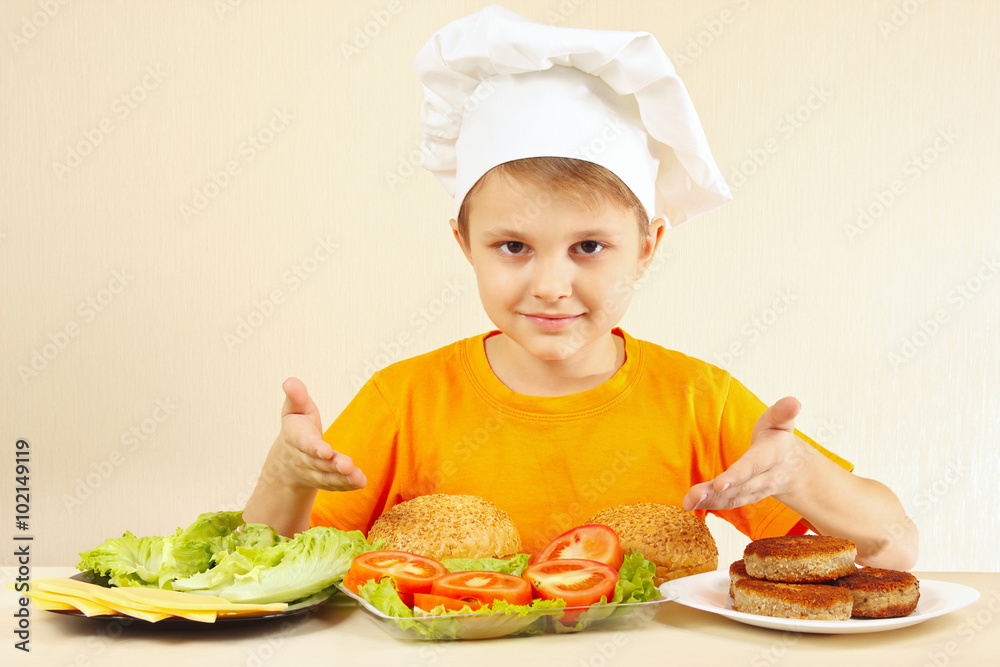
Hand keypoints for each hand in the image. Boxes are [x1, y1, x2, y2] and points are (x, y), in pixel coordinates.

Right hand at [266, 377, 366, 491]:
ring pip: (327, 477)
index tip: (325, 451)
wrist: (288, 459)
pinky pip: (335, 485)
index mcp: (295, 437)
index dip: (314, 448)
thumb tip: (290, 382)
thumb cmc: (297, 425)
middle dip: (333, 465)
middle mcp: (303, 458)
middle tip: (348, 465)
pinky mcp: (324, 481)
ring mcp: (313, 472)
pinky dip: (347, 485)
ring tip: (358, 477)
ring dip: (342, 478)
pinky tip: (360, 482)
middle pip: (318, 463)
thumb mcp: (295, 408)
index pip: (305, 443)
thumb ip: (296, 396)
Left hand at [683, 396, 813, 511]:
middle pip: (740, 487)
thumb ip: (783, 412)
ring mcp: (757, 491)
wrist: (795, 468)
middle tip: (694, 495)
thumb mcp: (782, 422)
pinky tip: (691, 505)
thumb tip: (794, 402)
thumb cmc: (779, 437)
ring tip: (688, 502)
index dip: (737, 476)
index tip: (720, 483)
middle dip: (716, 492)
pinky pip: (730, 503)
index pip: (752, 467)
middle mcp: (765, 478)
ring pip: (733, 498)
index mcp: (771, 456)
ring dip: (710, 501)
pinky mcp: (747, 497)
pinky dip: (711, 505)